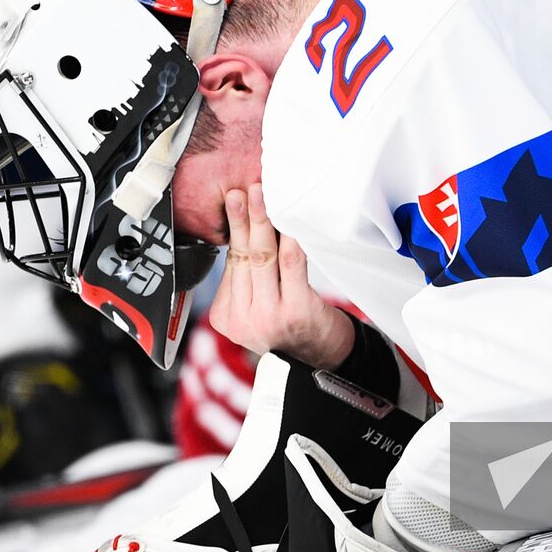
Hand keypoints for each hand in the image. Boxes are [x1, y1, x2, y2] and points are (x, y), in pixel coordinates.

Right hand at [208, 184, 354, 369]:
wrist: (324, 362)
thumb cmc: (292, 327)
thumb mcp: (258, 308)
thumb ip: (248, 278)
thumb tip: (246, 225)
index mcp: (226, 318)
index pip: (230, 263)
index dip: (235, 229)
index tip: (235, 199)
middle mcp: (243, 321)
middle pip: (243, 256)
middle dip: (243, 218)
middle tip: (242, 190)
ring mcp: (268, 318)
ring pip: (262, 256)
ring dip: (262, 221)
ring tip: (262, 194)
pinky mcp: (295, 312)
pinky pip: (291, 264)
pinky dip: (290, 238)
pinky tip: (291, 220)